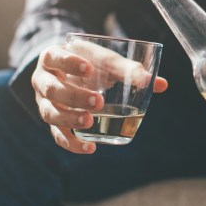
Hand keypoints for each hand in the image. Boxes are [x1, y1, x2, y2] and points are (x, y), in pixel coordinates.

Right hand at [32, 43, 167, 153]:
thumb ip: (129, 70)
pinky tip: (90, 148)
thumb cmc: (90, 62)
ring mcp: (44, 103)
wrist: (69, 72)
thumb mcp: (106, 61)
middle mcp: (43, 80)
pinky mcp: (52, 122)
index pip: (54, 57)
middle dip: (75, 96)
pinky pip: (57, 135)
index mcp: (52, 57)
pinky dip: (72, 143)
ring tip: (90, 122)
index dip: (69, 63)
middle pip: (52, 89)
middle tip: (98, 101)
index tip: (89, 69)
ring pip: (50, 113)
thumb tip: (162, 85)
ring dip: (70, 120)